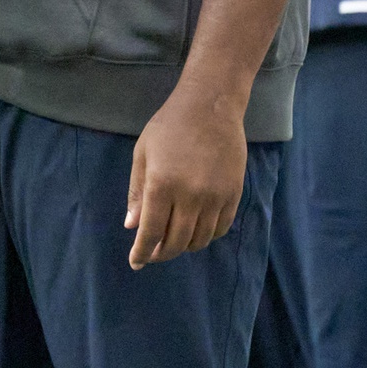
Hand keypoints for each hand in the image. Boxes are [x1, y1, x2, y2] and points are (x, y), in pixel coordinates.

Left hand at [125, 81, 247, 269]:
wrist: (211, 105)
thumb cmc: (169, 126)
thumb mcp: (143, 154)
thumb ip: (137, 192)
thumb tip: (132, 226)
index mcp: (162, 184)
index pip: (151, 232)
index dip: (142, 252)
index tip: (136, 262)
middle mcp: (190, 195)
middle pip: (175, 242)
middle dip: (161, 253)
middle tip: (153, 252)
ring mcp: (215, 196)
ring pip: (199, 240)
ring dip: (183, 246)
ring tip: (173, 240)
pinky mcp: (233, 194)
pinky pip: (220, 228)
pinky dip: (206, 236)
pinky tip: (195, 230)